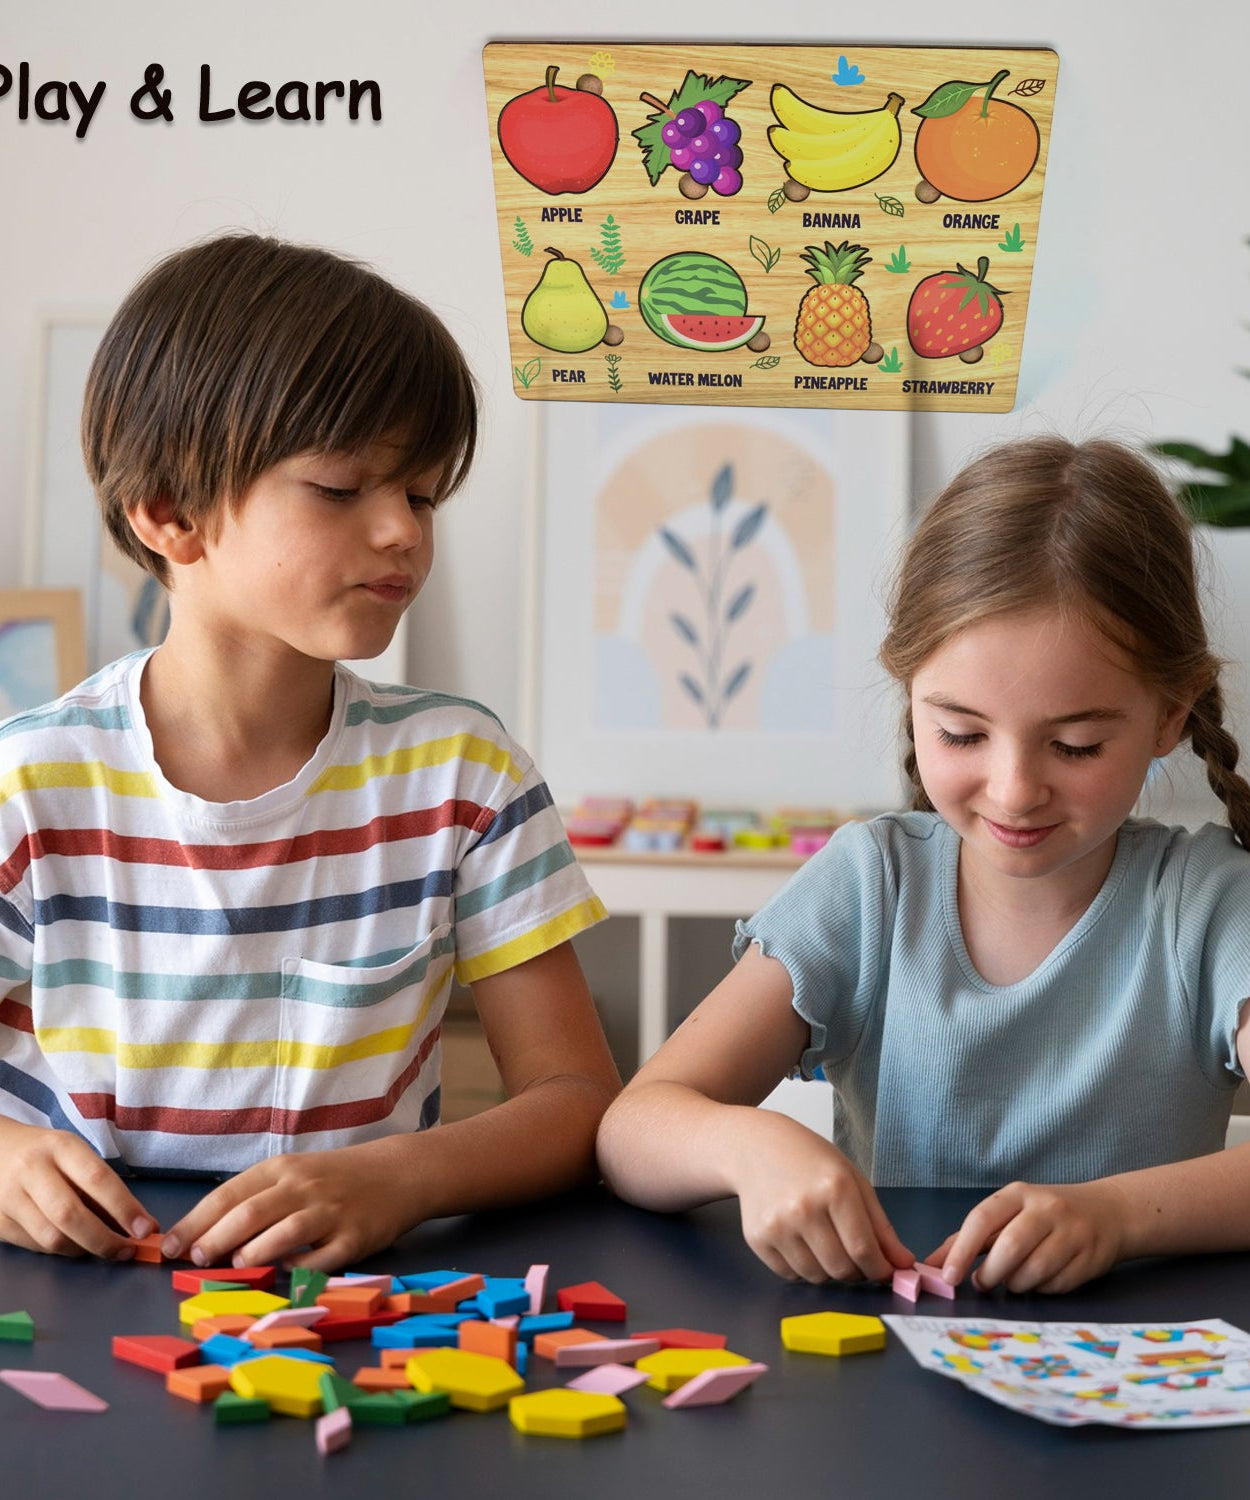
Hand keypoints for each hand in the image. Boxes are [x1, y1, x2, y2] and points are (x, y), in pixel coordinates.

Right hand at [0, 1120, 156, 1258]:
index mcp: (61, 1146)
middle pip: (71, 1214)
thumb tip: (135, 1224)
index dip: (125, 1208)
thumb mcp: (74, 1154)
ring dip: (83, 1250)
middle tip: (126, 1251)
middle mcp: (32, 1170)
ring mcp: (10, 1197)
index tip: (146, 1229)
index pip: (98, 1179)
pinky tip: (72, 1243)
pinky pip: (35, 1246)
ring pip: (51, 1237)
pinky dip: (60, 1250)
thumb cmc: (46, 1154)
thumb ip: (100, 1186)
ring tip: (100, 1247)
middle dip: (104, 1240)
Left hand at [161, 1143, 410, 1271]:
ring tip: (235, 1267)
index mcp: (282, 1169)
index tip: (170, 1246)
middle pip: (249, 1215)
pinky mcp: (355, 1238)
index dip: (195, 1223)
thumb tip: (207, 1235)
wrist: (398, 1172)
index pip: (228, 1195)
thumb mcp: (294, 1174)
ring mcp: (330, 1212)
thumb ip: (257, 1199)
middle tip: (196, 1261)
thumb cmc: (335, 1177)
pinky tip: (284, 1273)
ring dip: (251, 1255)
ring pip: (282, 1235)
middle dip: (214, 1241)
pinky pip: (321, 1260)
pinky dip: (298, 1269)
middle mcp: (303, 1187)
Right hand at [732, 1112, 912, 1282]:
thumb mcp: (853, 1181)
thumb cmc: (810, 1160)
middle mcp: (803, 1208)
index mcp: (834, 1188)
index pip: (864, 1249)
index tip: (886, 1272)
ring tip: (828, 1245)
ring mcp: (777, 1225)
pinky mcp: (757, 1238)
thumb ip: (881, 1226)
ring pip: (817, 1277)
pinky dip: (804, 1269)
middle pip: (842, 1268)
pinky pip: (790, 1275)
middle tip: (857, 1259)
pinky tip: (803, 1243)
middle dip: (857, 1272)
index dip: (880, 1269)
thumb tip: (903, 1264)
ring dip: (830, 1271)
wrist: (757, 1147)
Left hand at [932, 1180, 1126, 1293]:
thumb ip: (972, 1238)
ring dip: (1016, 1285)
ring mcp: (1071, 1232)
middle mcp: (1046, 1208)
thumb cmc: (1044, 1216)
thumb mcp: (1009, 1214)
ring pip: (1034, 1271)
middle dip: (991, 1274)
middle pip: (1010, 1247)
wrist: (1107, 1212)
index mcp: (1018, 1194)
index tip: (948, 1276)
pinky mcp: (1090, 1258)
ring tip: (1012, 1281)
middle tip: (983, 1283)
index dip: (962, 1250)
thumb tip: (932, 1264)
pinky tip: (1040, 1280)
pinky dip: (1041, 1289)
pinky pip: (1056, 1285)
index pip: (982, 1219)